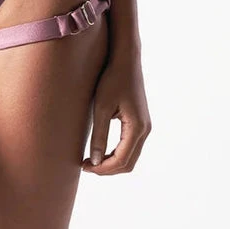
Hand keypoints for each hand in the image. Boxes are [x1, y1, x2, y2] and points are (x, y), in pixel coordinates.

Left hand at [81, 49, 151, 174]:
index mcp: (137, 127)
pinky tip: (101, 149)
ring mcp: (144, 126)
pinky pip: (131, 146)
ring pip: (130, 156)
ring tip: (91, 159)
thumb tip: (95, 161)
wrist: (125, 59)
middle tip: (86, 165)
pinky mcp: (140, 122)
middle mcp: (145, 130)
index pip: (121, 160)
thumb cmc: (112, 79)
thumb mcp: (102, 107)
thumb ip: (99, 135)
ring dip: (112, 162)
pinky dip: (117, 153)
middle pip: (128, 163)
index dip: (102, 168)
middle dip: (107, 168)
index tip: (84, 166)